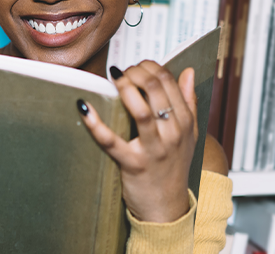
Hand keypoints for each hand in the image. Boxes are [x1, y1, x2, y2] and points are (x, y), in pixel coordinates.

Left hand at [77, 61, 197, 222]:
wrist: (167, 208)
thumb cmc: (173, 168)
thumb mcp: (190, 135)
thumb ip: (189, 102)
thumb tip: (188, 72)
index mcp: (185, 123)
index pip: (169, 82)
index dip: (151, 67)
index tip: (137, 65)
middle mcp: (172, 134)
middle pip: (156, 90)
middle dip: (137, 72)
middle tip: (122, 71)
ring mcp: (153, 149)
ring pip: (140, 110)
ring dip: (125, 88)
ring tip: (114, 79)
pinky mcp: (132, 164)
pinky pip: (111, 141)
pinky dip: (95, 123)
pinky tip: (85, 107)